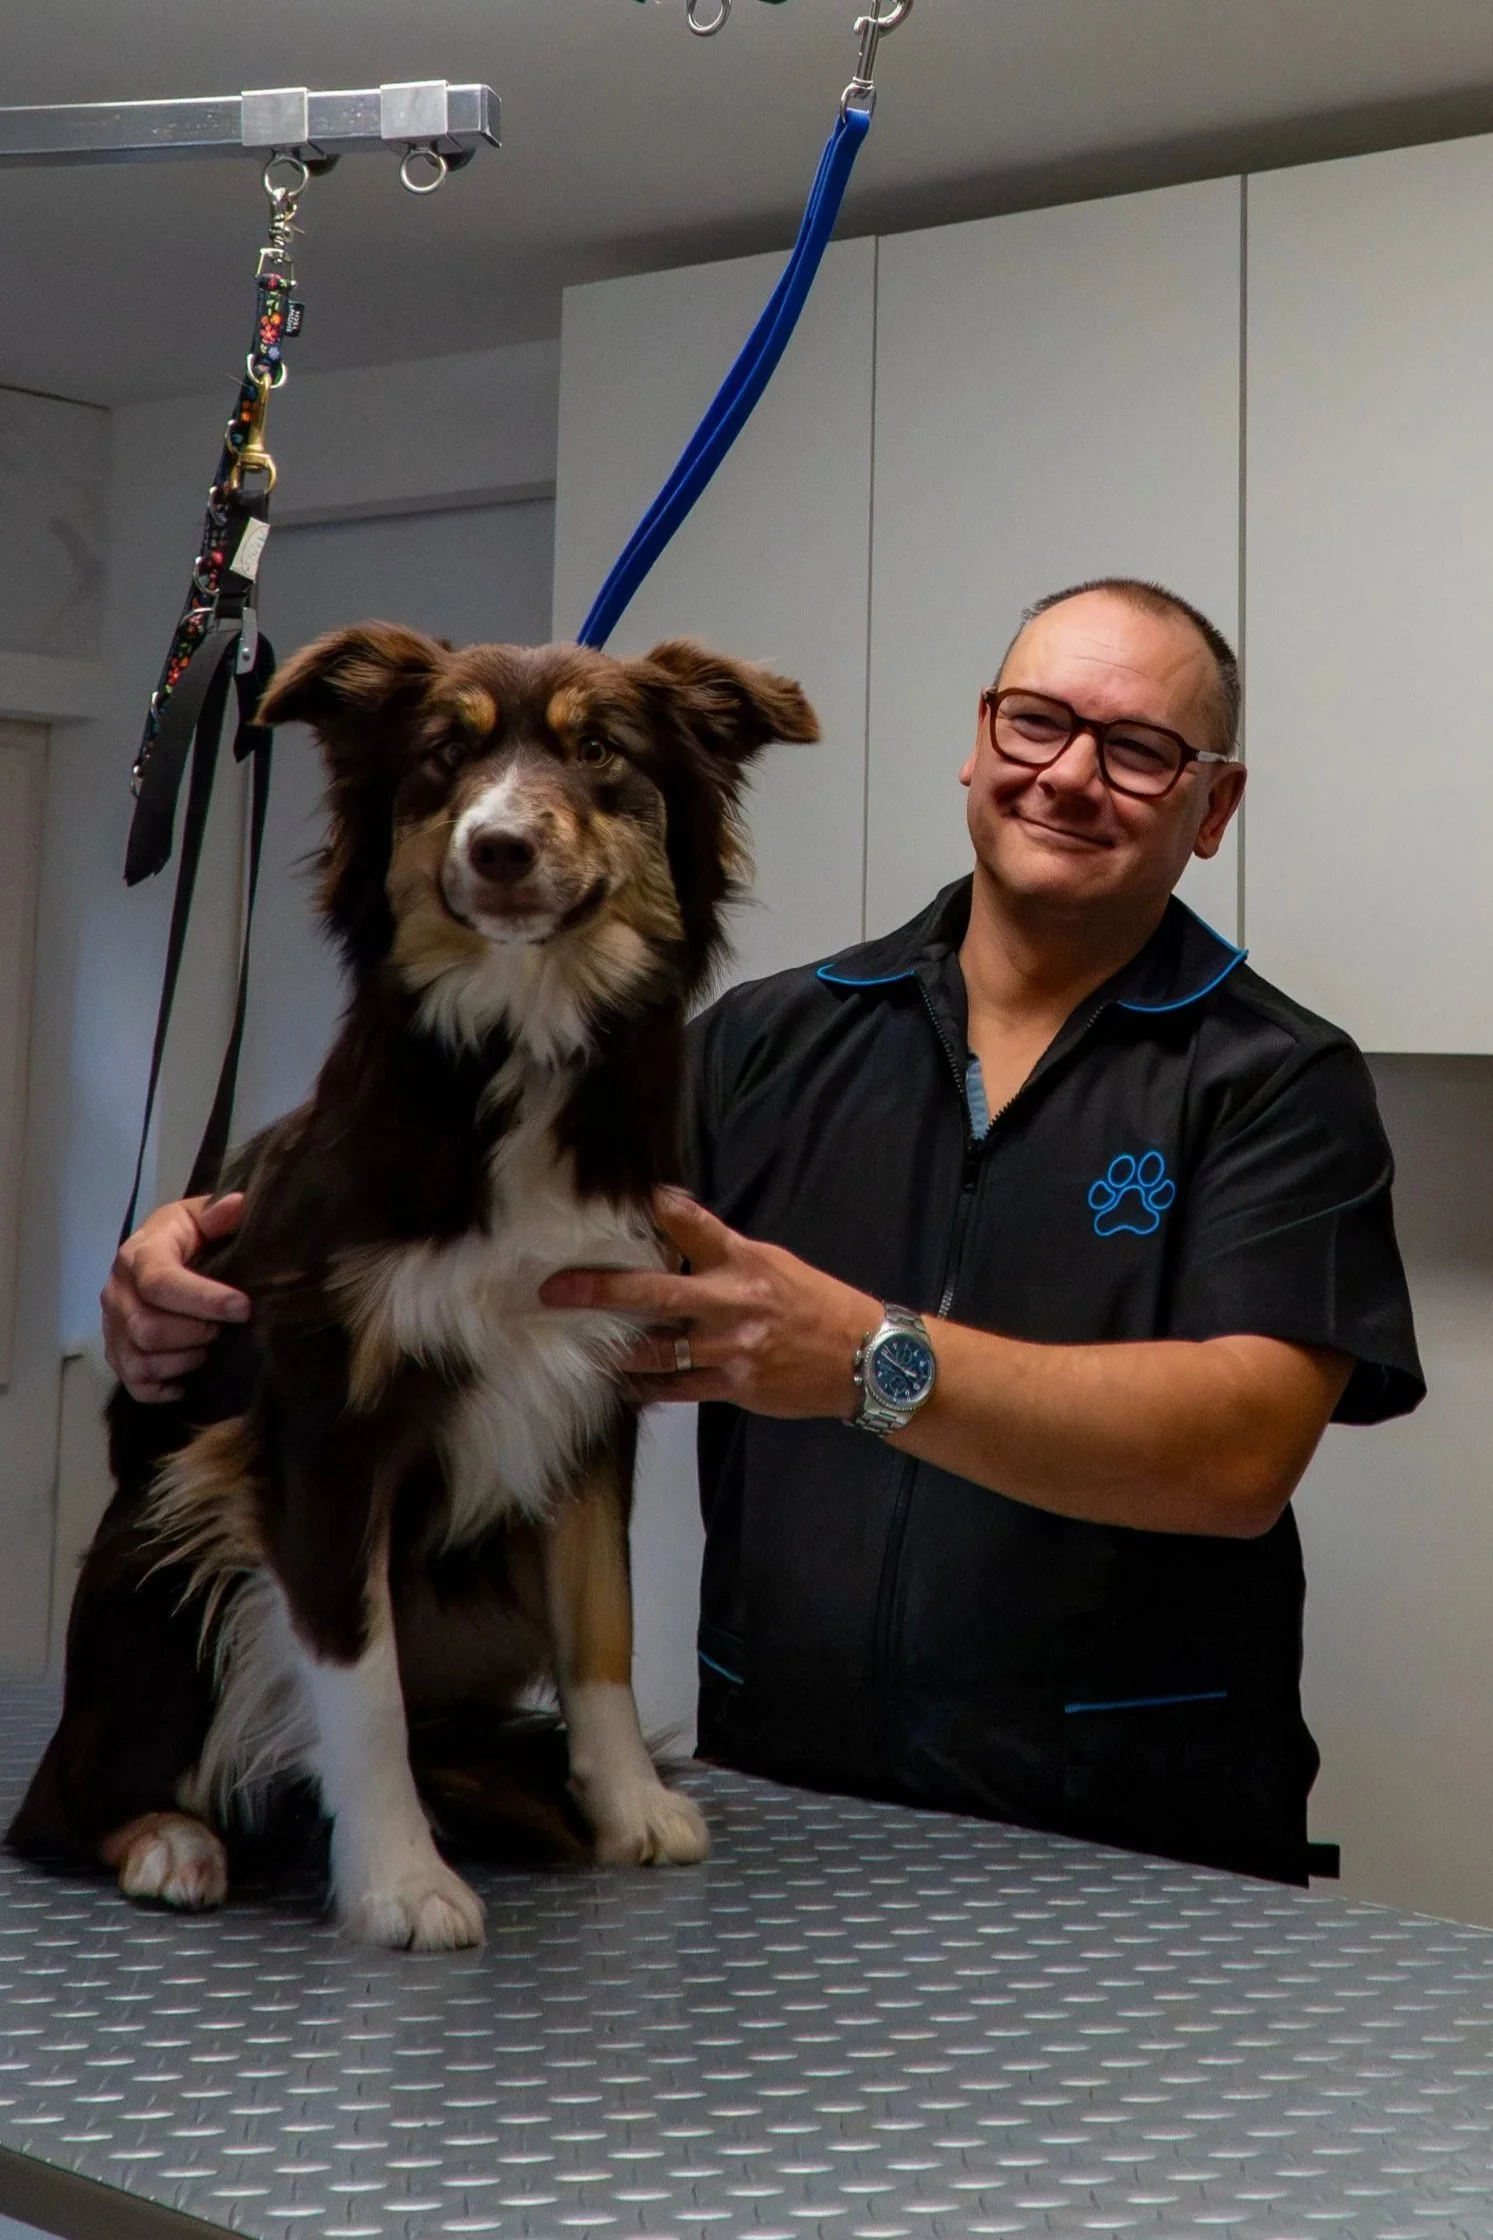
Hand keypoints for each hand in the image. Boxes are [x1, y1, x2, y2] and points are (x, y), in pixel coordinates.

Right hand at [102, 1194, 249, 1403]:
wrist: (157, 1256)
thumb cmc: (185, 1238)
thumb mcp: (198, 1218)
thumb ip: (216, 1213)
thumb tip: (238, 1204)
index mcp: (137, 1255)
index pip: (161, 1282)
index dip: (204, 1299)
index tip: (244, 1307)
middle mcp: (116, 1293)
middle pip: (148, 1329)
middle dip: (195, 1333)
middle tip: (223, 1327)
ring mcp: (112, 1328)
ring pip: (140, 1362)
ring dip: (183, 1360)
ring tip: (208, 1347)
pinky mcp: (116, 1356)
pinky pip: (134, 1386)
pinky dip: (165, 1388)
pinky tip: (189, 1377)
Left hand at [539, 1189, 878, 1418]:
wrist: (863, 1357)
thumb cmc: (814, 1304)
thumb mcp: (774, 1263)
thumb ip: (724, 1253)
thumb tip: (674, 1233)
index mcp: (744, 1261)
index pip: (692, 1224)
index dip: (656, 1207)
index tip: (622, 1197)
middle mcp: (732, 1301)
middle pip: (654, 1291)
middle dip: (600, 1291)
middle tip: (555, 1290)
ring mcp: (730, 1346)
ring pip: (656, 1350)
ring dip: (613, 1350)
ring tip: (578, 1346)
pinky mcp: (733, 1383)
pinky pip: (676, 1388)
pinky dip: (646, 1387)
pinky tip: (623, 1385)